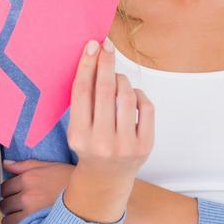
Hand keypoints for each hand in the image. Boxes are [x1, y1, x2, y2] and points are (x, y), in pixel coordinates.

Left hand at [0, 160, 73, 223]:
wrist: (89, 195)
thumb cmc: (69, 179)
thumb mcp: (47, 166)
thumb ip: (23, 165)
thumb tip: (5, 164)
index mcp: (28, 179)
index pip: (4, 188)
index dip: (7, 193)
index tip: (12, 196)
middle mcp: (27, 196)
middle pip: (4, 204)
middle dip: (8, 207)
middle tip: (16, 208)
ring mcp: (31, 213)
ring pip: (7, 220)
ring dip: (9, 221)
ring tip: (16, 221)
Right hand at [62, 39, 153, 223]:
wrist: (107, 179)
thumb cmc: (89, 145)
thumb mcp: (77, 128)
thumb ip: (83, 101)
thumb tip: (93, 60)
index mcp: (79, 136)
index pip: (82, 92)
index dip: (87, 65)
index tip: (91, 46)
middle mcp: (102, 142)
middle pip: (105, 90)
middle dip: (106, 63)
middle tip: (106, 45)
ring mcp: (126, 145)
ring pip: (126, 96)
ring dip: (121, 79)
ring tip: (116, 77)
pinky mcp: (145, 145)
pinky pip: (145, 106)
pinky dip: (138, 93)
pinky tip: (131, 93)